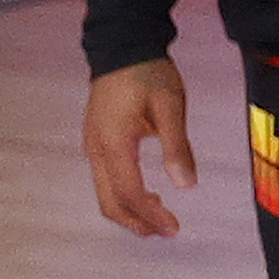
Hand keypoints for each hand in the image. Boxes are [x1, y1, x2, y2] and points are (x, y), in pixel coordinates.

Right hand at [84, 57, 196, 236]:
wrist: (121, 46)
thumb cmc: (147, 73)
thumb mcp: (170, 106)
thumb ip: (177, 147)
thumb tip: (186, 186)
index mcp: (115, 144)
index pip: (130, 193)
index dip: (151, 216)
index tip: (174, 229)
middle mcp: (97, 150)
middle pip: (110, 202)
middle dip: (137, 222)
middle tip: (166, 231)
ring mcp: (92, 146)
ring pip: (105, 193)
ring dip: (130, 211)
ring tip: (157, 217)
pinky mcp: (95, 140)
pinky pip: (104, 179)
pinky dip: (123, 194)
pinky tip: (145, 192)